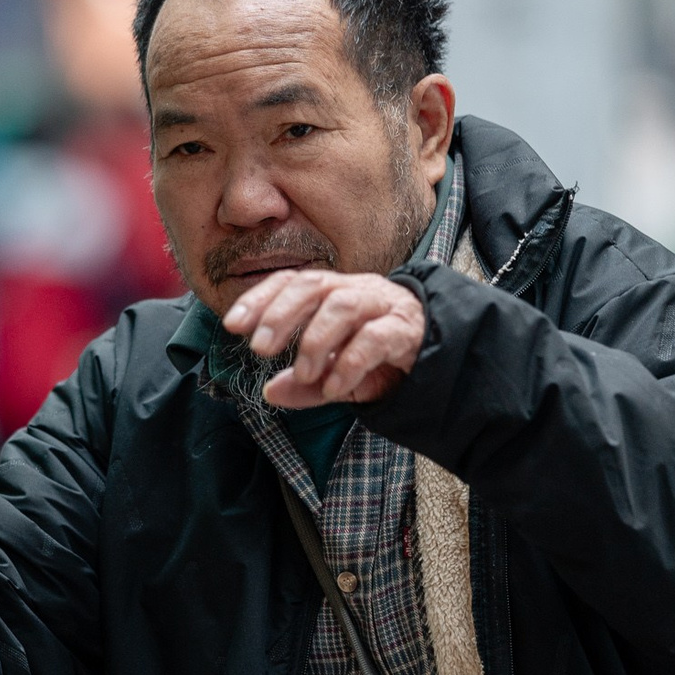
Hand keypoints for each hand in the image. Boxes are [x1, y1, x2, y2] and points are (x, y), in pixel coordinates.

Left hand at [223, 270, 426, 408]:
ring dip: (316, 340)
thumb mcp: (337, 376)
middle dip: (281, 315)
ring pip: (343, 305)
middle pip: (312, 285)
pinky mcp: (407, 330)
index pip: (292, 282)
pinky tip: (334, 389)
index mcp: (334, 293)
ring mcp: (383, 306)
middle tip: (260, 349)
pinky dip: (349, 363)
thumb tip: (269, 392)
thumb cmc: (383, 360)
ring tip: (304, 373)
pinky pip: (375, 337)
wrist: (442, 360)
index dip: (260, 299)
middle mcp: (357, 291)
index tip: (232, 326)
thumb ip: (305, 385)